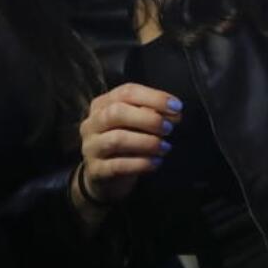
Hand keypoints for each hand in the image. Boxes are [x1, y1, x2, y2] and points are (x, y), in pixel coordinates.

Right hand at [76, 83, 179, 211]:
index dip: (155, 98)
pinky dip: (141, 163)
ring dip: (147, 142)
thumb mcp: (137, 122)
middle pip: (117, 113)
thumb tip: (173, 111)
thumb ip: (151, 112)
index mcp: (103, 104)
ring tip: (166, 147)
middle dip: (149, 119)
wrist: (106, 175)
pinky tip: (156, 162)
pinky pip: (118, 165)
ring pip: (117, 139)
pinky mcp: (95, 170)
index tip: (177, 107)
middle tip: (169, 128)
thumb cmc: (127, 140)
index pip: (127, 92)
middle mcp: (92, 123)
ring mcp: (90, 147)